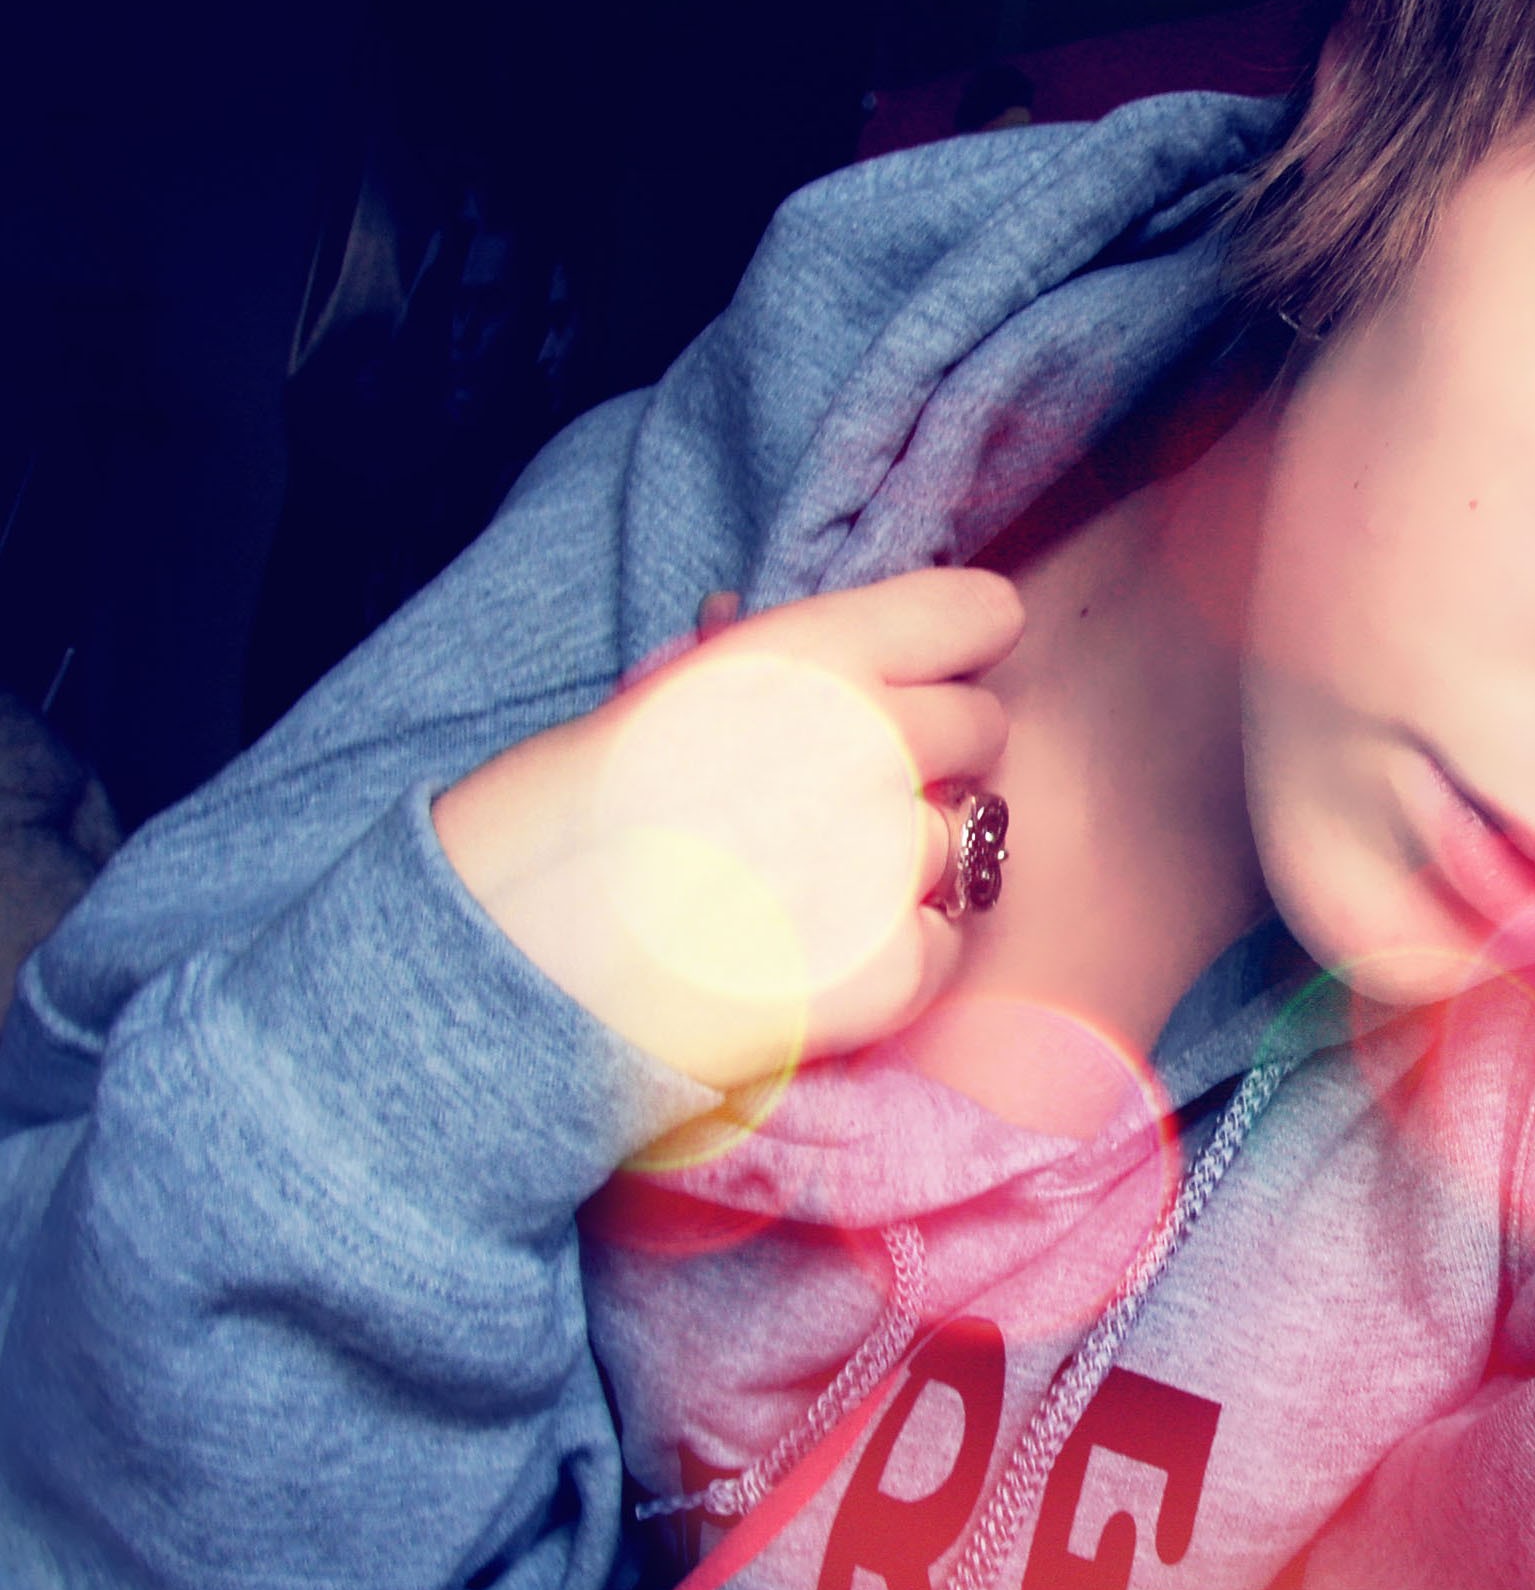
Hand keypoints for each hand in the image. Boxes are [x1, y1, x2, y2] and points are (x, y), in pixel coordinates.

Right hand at [434, 567, 1019, 1092]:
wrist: (496, 977)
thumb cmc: (548, 829)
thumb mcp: (655, 701)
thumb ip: (755, 669)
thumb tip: (759, 620)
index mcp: (811, 657)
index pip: (978, 612)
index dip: (956, 648)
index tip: (927, 677)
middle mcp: (870, 745)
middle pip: (983, 730)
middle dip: (931, 761)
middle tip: (838, 802)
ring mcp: (890, 862)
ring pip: (964, 842)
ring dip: (907, 862)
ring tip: (800, 888)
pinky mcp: (893, 969)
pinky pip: (945, 941)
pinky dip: (896, 953)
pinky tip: (809, 954)